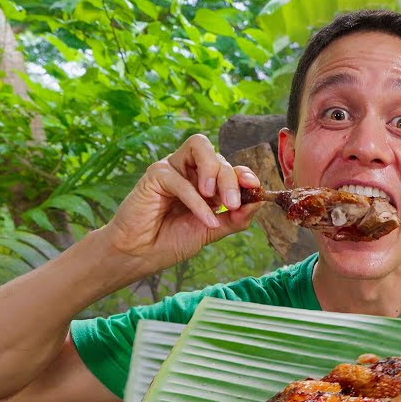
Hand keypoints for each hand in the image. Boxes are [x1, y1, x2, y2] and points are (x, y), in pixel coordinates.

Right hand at [100, 134, 264, 273]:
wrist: (141, 255)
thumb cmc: (172, 241)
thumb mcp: (212, 231)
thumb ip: (235, 218)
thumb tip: (260, 202)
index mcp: (206, 182)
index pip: (229, 166)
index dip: (244, 173)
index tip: (254, 187)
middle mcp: (190, 170)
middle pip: (217, 156)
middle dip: (230, 178)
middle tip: (233, 202)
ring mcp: (173, 168)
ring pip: (199, 146)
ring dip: (213, 169)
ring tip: (217, 198)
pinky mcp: (155, 175)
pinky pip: (180, 178)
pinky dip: (195, 200)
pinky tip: (205, 219)